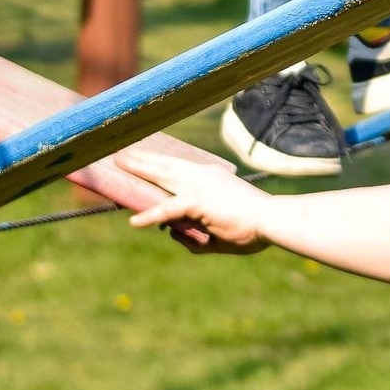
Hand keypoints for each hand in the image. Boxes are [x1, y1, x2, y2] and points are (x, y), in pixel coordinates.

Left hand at [120, 148, 272, 250]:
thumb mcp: (218, 235)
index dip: (160, 164)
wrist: (271, 221)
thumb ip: (194, 236)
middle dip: (143, 159)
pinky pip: (167, 209)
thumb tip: (172, 235)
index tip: (145, 159)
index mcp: (211, 179)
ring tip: (118, 163)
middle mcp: (203, 176)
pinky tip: (134, 222)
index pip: (179, 169)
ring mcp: (200, 185)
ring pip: (161, 175)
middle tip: (121, 153)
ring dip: (139, 169)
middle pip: (165, 166)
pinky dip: (150, 215)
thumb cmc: (252, 227)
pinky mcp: (198, 200)